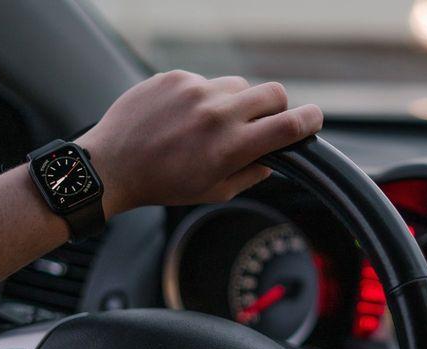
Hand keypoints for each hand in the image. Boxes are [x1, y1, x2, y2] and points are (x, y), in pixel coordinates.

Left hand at [76, 71, 322, 216]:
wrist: (112, 165)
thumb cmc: (163, 183)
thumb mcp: (214, 191)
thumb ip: (250, 174)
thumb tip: (272, 159)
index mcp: (231, 147)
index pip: (289, 125)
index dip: (310, 120)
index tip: (314, 120)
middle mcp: (217, 114)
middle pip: (273, 93)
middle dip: (275, 109)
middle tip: (261, 124)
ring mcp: (195, 91)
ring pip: (239, 85)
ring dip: (237, 103)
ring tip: (210, 125)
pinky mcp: (175, 77)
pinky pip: (206, 82)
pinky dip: (203, 98)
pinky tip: (183, 117)